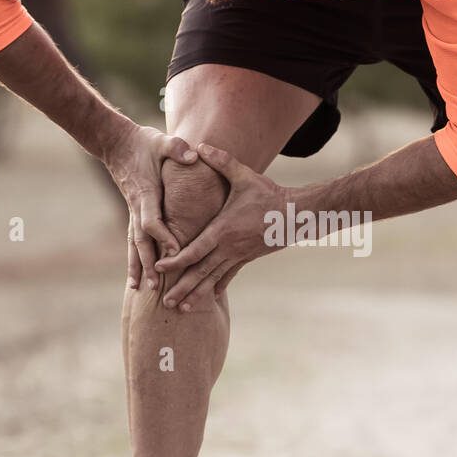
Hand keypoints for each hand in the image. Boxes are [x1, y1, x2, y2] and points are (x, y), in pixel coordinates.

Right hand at [99, 122, 198, 290]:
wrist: (117, 142)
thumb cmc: (143, 142)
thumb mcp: (161, 141)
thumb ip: (176, 148)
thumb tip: (192, 155)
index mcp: (146, 192)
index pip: (152, 220)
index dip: (163, 236)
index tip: (176, 250)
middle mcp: (136, 206)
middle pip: (141, 240)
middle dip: (148, 262)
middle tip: (154, 285)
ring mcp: (132, 211)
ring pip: (133, 244)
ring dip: (137, 266)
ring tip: (138, 289)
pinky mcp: (132, 212)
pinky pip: (133, 239)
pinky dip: (133, 258)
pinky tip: (133, 276)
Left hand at [154, 143, 288, 309]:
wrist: (296, 214)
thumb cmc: (268, 193)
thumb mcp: (244, 175)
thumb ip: (221, 161)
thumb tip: (199, 146)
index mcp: (223, 230)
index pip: (194, 250)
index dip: (176, 261)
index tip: (160, 268)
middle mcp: (228, 248)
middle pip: (200, 272)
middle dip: (182, 288)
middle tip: (166, 304)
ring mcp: (238, 256)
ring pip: (212, 280)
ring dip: (196, 295)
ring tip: (182, 310)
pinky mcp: (246, 259)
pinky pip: (228, 276)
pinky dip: (216, 288)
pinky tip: (208, 300)